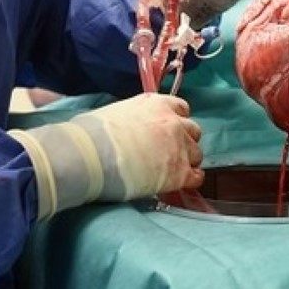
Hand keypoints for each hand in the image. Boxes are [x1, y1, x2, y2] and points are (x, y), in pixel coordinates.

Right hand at [8, 93, 203, 216]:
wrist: (91, 155)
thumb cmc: (92, 134)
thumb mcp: (115, 113)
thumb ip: (132, 118)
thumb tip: (127, 130)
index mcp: (157, 104)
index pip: (180, 108)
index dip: (176, 121)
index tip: (168, 130)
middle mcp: (173, 122)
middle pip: (192, 130)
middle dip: (184, 141)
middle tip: (169, 152)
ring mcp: (179, 147)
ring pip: (197, 154)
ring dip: (187, 160)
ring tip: (172, 170)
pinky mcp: (179, 172)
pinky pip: (197, 177)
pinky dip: (191, 180)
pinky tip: (180, 184)